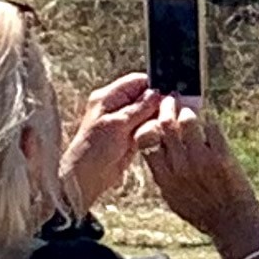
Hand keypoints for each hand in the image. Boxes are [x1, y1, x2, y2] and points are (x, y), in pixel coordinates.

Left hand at [57, 73, 156, 215]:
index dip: (154, 86)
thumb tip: (157, 93)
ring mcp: (123, 122)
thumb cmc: (94, 149)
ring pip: (148, 113)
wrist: (88, 176)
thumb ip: (139, 108)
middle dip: (158, 103)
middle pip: (144, 97)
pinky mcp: (129, 137)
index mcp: (108, 97)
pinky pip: (147, 128)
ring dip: (157, 119)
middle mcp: (116, 107)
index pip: (136, 81)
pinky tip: (159, 134)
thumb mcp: (118, 124)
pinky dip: (154, 130)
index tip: (170, 92)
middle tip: (171, 110)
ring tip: (164, 124)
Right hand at [136, 99, 258, 258]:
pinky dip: (210, 121)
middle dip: (167, 108)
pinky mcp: (223, 158)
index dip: (149, 124)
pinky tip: (211, 121)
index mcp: (165, 179)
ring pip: (188, 121)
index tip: (154, 116)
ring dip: (190, 111)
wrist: (233, 226)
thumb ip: (164, 176)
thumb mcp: (174, 199)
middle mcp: (180, 168)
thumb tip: (157, 151)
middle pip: (166, 126)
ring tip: (192, 110)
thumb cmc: (204, 214)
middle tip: (171, 100)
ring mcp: (201, 162)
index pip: (146, 142)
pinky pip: (212, 128)